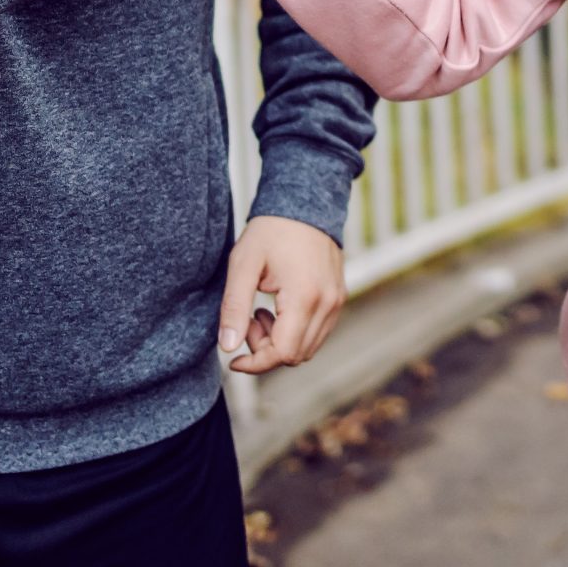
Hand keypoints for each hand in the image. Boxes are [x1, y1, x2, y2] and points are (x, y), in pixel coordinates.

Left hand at [219, 215, 346, 374]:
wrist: (304, 204)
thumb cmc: (271, 231)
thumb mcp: (244, 265)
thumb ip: (235, 308)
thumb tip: (228, 347)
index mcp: (305, 296)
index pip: (283, 353)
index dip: (256, 363)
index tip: (234, 358)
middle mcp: (328, 303)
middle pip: (296, 355)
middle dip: (266, 349)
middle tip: (249, 318)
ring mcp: (337, 301)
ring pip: (308, 348)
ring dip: (281, 342)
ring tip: (262, 311)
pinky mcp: (338, 298)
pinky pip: (318, 332)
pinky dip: (295, 332)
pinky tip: (279, 308)